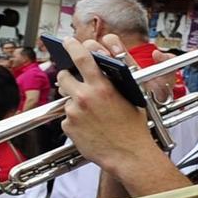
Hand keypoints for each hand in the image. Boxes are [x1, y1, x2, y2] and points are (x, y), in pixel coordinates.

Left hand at [57, 35, 153, 175]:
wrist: (128, 155)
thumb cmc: (133, 127)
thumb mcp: (130, 97)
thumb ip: (113, 80)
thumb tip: (102, 68)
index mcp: (103, 86)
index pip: (82, 57)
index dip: (73, 46)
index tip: (69, 42)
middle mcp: (85, 97)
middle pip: (64, 75)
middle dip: (67, 75)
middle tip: (74, 79)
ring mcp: (74, 112)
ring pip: (66, 97)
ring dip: (74, 99)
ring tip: (90, 110)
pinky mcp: (68, 126)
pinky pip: (66, 117)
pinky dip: (75, 119)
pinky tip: (89, 125)